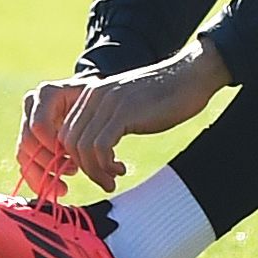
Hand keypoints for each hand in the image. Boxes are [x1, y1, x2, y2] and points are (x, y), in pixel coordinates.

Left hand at [18, 42, 231, 194]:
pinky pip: (100, 147)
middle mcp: (95, 96)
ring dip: (95, 171)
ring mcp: (108, 103)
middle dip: (83, 168)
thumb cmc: (165, 96)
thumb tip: (97, 150)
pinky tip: (121, 169)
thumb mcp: (128, 107)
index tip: (94, 171)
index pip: (66, 133)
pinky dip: (106, 165)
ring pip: (83, 147)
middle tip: (104, 180)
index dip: (76, 158)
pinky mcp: (124, 113)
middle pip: (69, 142)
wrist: (191, 77)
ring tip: (112, 179)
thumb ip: (109, 121)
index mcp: (92, 94)